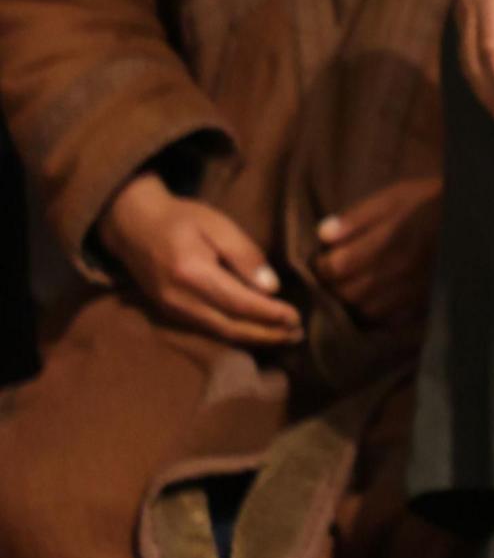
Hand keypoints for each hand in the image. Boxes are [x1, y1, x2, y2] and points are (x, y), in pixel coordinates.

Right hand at [97, 175, 299, 346]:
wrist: (132, 225)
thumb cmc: (180, 219)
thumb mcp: (217, 225)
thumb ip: (244, 255)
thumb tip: (271, 288)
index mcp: (192, 273)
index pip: (239, 302)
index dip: (269, 314)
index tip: (296, 318)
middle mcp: (179, 298)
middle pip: (230, 326)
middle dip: (267, 334)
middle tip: (297, 334)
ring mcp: (171, 309)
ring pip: (219, 332)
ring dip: (254, 338)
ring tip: (285, 337)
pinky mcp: (169, 312)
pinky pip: (207, 328)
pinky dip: (235, 333)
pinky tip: (256, 332)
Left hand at [309, 175, 439, 324]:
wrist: (476, 218)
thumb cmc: (432, 202)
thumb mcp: (395, 197)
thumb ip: (357, 217)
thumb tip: (322, 235)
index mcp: (385, 243)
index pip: (333, 268)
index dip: (321, 264)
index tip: (325, 257)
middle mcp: (396, 271)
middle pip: (345, 294)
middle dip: (334, 286)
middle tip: (337, 274)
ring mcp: (412, 291)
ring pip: (365, 311)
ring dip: (354, 301)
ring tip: (356, 286)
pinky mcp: (425, 301)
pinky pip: (391, 320)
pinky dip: (379, 313)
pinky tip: (380, 298)